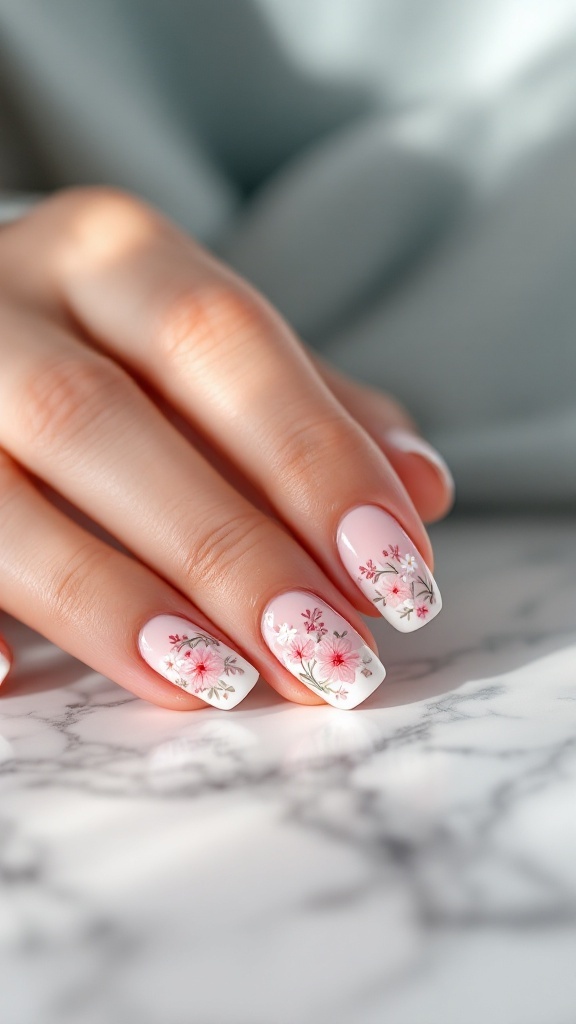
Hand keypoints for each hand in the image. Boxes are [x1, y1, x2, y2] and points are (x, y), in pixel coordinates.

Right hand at [0, 188, 451, 709]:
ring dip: (108, 600)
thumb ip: (309, 407)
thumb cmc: (109, 340)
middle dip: (223, 548)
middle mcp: (2, 301)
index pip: (220, 339)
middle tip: (324, 653)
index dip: (310, 456)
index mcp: (107, 254)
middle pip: (102, 419)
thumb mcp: (205, 345)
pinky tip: (11, 678)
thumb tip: (425, 485)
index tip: (395, 570)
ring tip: (218, 683)